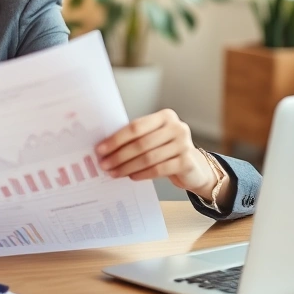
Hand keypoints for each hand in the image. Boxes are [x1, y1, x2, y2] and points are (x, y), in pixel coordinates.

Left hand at [95, 109, 225, 200]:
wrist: (193, 167)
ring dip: (127, 167)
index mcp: (165, 116)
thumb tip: (105, 147)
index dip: (116, 139)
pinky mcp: (187, 162)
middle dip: (119, 155)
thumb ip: (135, 138)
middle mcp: (177, 127)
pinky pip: (158, 169)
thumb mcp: (154, 138)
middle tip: (104, 164)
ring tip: (114, 173)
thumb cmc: (167, 150)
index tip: (100, 149)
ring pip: (148, 157)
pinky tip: (131, 176)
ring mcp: (184, 144)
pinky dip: (142, 174)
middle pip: (141, 143)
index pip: (136, 126)